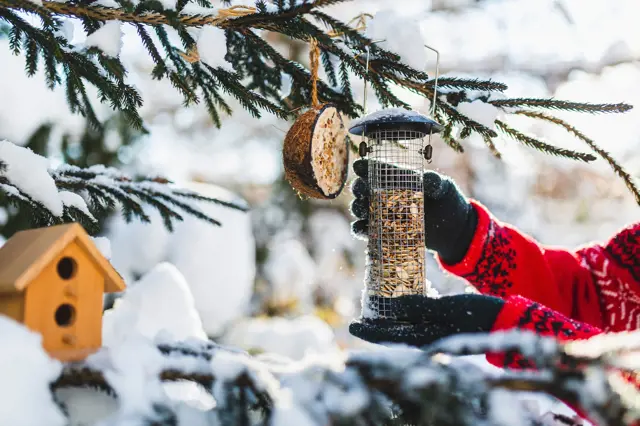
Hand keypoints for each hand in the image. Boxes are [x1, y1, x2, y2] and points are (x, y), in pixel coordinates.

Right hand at [349, 158, 477, 264]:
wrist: (454, 229)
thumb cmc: (448, 201)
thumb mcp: (444, 188)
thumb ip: (435, 182)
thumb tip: (428, 180)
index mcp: (398, 179)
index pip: (378, 170)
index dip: (366, 167)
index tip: (358, 166)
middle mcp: (387, 195)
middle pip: (364, 189)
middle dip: (359, 188)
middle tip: (361, 190)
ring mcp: (384, 214)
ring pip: (362, 209)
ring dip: (358, 208)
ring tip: (362, 209)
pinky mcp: (385, 232)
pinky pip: (367, 231)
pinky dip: (360, 229)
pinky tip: (362, 227)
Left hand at [349, 293, 503, 347]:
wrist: (507, 321)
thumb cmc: (478, 314)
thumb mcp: (447, 308)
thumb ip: (419, 307)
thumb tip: (391, 305)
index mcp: (426, 338)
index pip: (389, 337)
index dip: (369, 331)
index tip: (351, 325)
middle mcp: (428, 339)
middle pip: (394, 334)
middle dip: (376, 327)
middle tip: (359, 318)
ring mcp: (437, 333)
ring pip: (405, 329)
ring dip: (390, 321)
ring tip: (376, 311)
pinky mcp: (445, 326)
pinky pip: (419, 323)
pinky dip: (407, 316)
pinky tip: (403, 307)